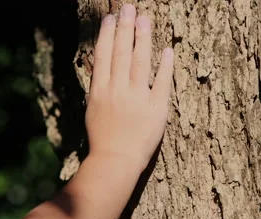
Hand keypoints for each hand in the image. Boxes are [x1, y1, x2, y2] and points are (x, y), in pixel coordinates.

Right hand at [85, 4, 173, 171]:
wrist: (114, 162)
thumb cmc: (102, 138)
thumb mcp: (92, 109)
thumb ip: (98, 86)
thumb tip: (101, 65)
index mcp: (100, 90)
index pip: (104, 55)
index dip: (108, 34)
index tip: (111, 17)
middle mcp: (117, 90)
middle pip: (122, 53)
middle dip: (126, 27)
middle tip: (130, 8)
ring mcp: (137, 99)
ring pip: (140, 62)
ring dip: (143, 39)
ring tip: (146, 19)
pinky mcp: (156, 109)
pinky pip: (162, 83)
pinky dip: (165, 66)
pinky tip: (168, 50)